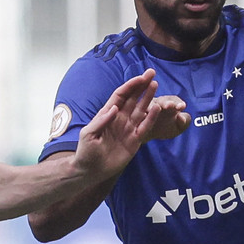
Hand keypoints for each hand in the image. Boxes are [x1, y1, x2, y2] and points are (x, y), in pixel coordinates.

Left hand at [73, 71, 188, 181]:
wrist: (91, 170)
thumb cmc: (86, 151)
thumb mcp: (89, 134)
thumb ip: (101, 121)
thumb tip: (114, 108)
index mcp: (107, 114)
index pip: (121, 95)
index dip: (130, 86)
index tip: (140, 77)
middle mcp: (120, 118)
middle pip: (133, 98)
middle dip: (142, 86)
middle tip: (152, 73)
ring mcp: (128, 128)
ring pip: (141, 110)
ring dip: (148, 98)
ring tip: (155, 85)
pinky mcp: (135, 140)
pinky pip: (145, 127)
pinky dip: (151, 118)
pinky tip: (157, 108)